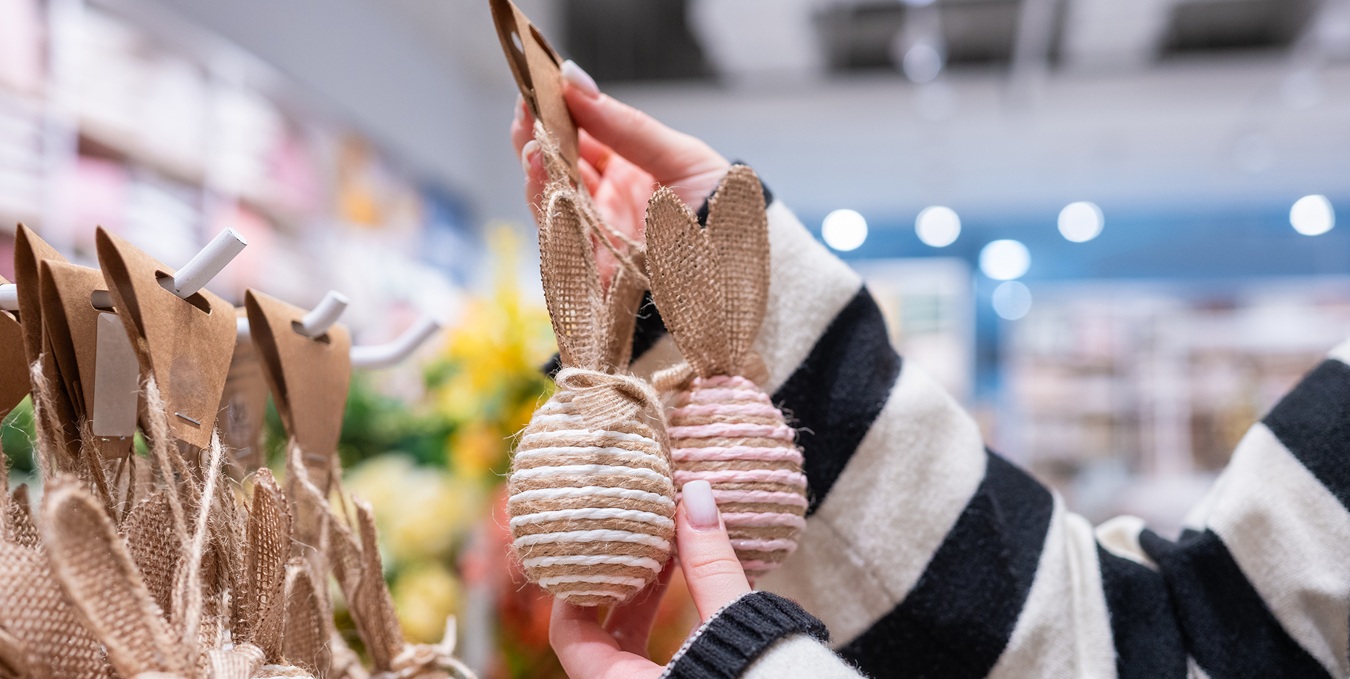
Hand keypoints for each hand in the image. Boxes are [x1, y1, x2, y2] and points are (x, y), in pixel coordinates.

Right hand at [509, 60, 729, 282]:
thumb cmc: (721, 207)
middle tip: (525, 115)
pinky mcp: (596, 274)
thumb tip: (574, 81)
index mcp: (627, 172)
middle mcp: (608, 204)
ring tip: (534, 149)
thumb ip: (626, 126)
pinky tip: (544, 183)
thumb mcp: (679, 156)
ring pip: (552, 204)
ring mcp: (600, 238)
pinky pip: (561, 244)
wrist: (745, 267)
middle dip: (536, 141)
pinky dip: (548, 213)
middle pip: (556, 170)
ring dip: (538, 175)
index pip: (578, 139)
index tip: (535, 88)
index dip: (554, 114)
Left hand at [549, 481, 751, 678]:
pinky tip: (698, 590)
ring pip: (634, 652)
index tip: (590, 549)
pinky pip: (662, 662)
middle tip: (638, 542)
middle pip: (603, 641)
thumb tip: (693, 493)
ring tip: (673, 556)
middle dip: (620, 588)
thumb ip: (709, 561)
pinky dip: (672, 627)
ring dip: (650, 604)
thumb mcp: (730, 623)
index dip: (573, 590)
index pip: (569, 637)